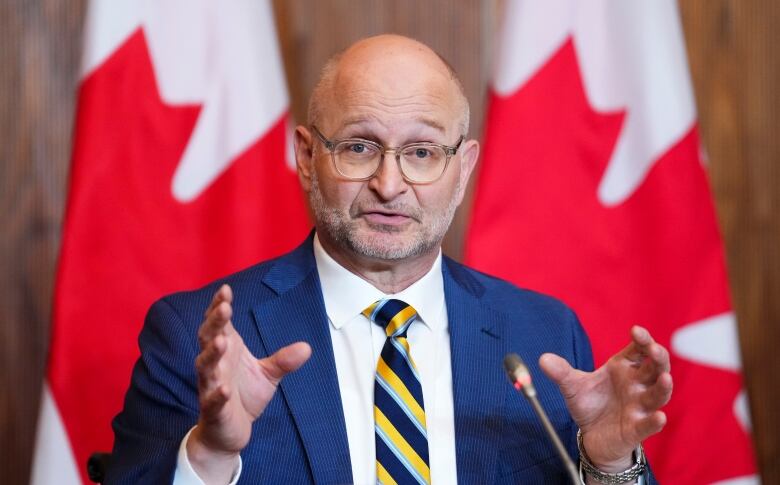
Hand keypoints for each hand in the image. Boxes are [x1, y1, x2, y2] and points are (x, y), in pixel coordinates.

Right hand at [187, 284, 310, 483]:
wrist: (229, 431)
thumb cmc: (243, 395)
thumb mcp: (268, 375)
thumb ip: (283, 360)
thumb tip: (307, 347)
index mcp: (227, 350)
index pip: (219, 323)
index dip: (219, 306)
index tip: (226, 290)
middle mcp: (215, 364)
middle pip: (209, 337)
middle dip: (215, 322)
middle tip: (224, 308)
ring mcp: (210, 385)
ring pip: (205, 366)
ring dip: (212, 353)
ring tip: (221, 341)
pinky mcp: (212, 409)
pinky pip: (212, 400)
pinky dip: (217, 394)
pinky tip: (224, 389)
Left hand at [539, 325, 671, 472]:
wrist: (591, 436)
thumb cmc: (590, 404)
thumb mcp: (572, 386)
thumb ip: (561, 372)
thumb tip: (543, 359)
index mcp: (623, 368)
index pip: (638, 350)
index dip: (642, 339)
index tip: (636, 331)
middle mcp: (637, 385)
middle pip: (655, 368)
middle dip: (657, 357)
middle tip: (654, 348)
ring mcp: (639, 407)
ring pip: (658, 395)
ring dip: (663, 387)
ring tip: (665, 379)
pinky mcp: (637, 429)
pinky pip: (648, 425)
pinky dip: (654, 421)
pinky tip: (659, 417)